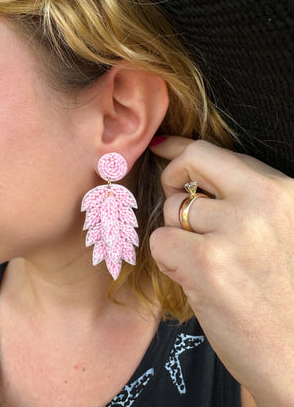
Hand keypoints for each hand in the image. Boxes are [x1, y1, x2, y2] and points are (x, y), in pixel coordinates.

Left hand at [149, 137, 293, 406]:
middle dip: (173, 180)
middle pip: (190, 164)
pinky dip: (169, 260)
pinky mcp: (209, 266)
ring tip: (206, 262)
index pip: (218, 153)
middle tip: (178, 202)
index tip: (163, 147)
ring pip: (172, 211)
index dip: (183, 149)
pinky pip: (162, 242)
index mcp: (282, 193)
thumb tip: (190, 173)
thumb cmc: (285, 296)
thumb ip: (243, 200)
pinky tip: (195, 280)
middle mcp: (262, 204)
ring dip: (179, 234)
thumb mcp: (280, 231)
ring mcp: (235, 233)